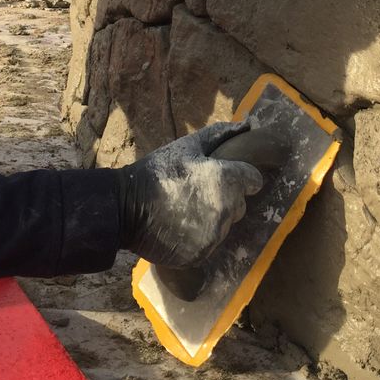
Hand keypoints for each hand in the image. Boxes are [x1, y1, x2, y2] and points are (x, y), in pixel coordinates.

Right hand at [117, 121, 263, 267]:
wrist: (125, 209)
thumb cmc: (158, 172)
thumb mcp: (186, 145)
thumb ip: (220, 134)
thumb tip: (248, 125)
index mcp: (227, 181)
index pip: (253, 180)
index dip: (240, 177)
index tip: (224, 177)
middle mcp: (227, 210)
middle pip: (240, 205)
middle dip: (226, 199)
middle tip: (197, 193)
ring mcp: (215, 236)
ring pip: (225, 226)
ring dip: (212, 219)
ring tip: (185, 210)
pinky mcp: (201, 254)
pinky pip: (209, 244)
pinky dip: (199, 238)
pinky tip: (179, 227)